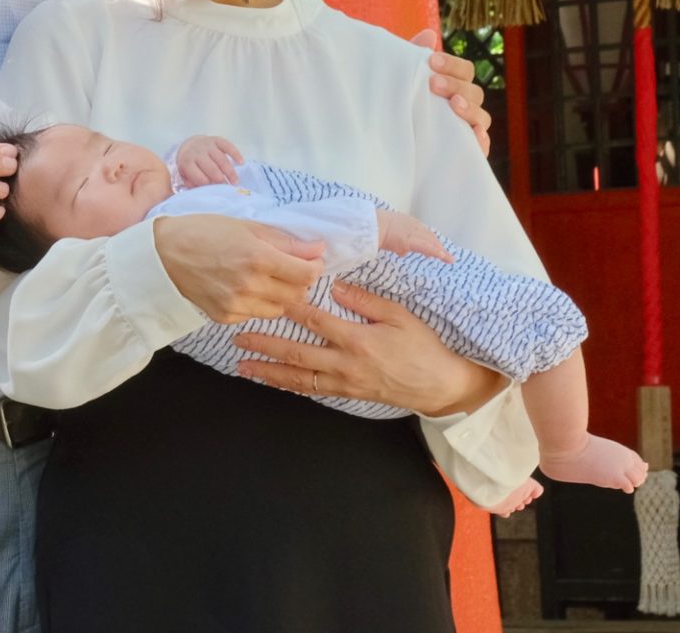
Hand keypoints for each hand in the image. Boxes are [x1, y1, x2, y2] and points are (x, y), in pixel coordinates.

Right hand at [150, 214, 324, 324]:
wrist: (163, 253)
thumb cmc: (203, 232)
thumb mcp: (246, 226)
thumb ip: (284, 240)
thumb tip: (317, 248)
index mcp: (258, 258)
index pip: (307, 274)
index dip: (315, 266)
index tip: (310, 259)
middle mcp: (250, 285)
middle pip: (298, 294)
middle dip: (300, 281)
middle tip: (289, 268)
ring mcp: (237, 304)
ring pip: (280, 309)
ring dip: (281, 295)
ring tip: (266, 279)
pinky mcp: (225, 317)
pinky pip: (255, 316)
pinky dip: (258, 304)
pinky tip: (244, 288)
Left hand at [176, 135, 243, 186]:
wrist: (190, 145)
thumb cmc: (190, 165)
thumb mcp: (185, 175)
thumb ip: (192, 184)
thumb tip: (204, 192)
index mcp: (187, 162)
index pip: (199, 177)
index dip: (209, 185)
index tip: (216, 192)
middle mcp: (196, 152)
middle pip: (212, 169)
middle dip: (221, 181)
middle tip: (228, 189)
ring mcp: (207, 145)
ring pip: (222, 159)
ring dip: (230, 172)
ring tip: (236, 182)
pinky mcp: (216, 140)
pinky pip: (228, 146)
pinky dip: (236, 154)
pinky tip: (241, 163)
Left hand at [233, 282, 503, 414]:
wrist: (441, 385)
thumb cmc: (423, 347)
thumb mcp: (400, 316)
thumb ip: (366, 301)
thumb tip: (336, 286)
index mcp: (359, 340)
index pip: (316, 321)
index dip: (290, 309)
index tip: (267, 297)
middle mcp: (346, 364)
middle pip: (297, 353)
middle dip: (265, 345)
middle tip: (238, 337)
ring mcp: (345, 383)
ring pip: (299, 378)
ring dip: (268, 371)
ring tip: (243, 366)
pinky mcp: (347, 394)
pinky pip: (312, 390)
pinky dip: (289, 385)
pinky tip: (272, 380)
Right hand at [376, 210, 451, 262]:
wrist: (370, 226)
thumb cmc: (373, 227)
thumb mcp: (386, 231)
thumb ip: (396, 241)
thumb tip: (402, 251)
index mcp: (405, 220)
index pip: (421, 230)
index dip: (428, 238)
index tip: (433, 245)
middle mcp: (412, 224)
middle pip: (428, 235)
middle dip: (437, 244)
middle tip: (444, 254)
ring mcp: (412, 232)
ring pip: (430, 241)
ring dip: (439, 250)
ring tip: (448, 258)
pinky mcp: (411, 241)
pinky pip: (427, 247)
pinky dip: (436, 252)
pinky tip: (444, 257)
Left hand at [411, 28, 491, 155]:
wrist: (391, 146)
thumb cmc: (400, 106)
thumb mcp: (403, 83)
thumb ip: (414, 59)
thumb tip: (428, 34)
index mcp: (454, 86)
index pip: (465, 70)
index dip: (452, 64)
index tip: (431, 61)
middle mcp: (465, 106)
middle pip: (474, 91)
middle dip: (456, 85)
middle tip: (434, 84)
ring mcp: (467, 129)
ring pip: (482, 117)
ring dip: (470, 109)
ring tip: (454, 105)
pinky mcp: (465, 152)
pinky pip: (481, 147)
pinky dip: (482, 141)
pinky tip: (475, 135)